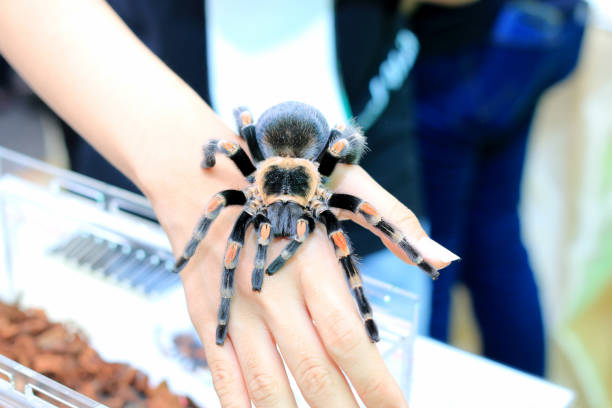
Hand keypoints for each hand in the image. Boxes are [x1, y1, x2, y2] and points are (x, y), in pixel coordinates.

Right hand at [147, 132, 455, 407]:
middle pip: (314, 371)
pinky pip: (222, 375)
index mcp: (312, 263)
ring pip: (268, 384)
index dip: (376, 385)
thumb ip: (393, 221)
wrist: (200, 174)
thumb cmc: (280, 180)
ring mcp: (236, 310)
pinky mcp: (206, 317)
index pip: (350, 339)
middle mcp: (273, 293)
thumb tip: (442, 256)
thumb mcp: (343, 186)